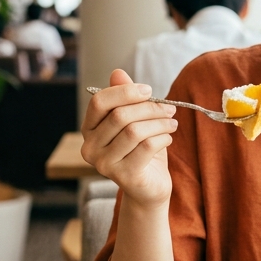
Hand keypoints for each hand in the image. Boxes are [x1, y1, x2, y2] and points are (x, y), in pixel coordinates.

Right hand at [81, 69, 176, 206]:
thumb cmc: (141, 150)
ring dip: (159, 123)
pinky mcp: (123, 176)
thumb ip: (124, 98)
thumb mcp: (134, 120)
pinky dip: (162, 138)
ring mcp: (104, 164)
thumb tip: (117, 73)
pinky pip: (146, 147)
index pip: (99, 102)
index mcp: (89, 130)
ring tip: (172, 124)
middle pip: (120, 116)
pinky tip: (167, 138)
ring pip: (135, 131)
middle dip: (150, 108)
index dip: (125, 92)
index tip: (149, 91)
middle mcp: (90, 148)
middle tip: (169, 109)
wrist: (149, 188)